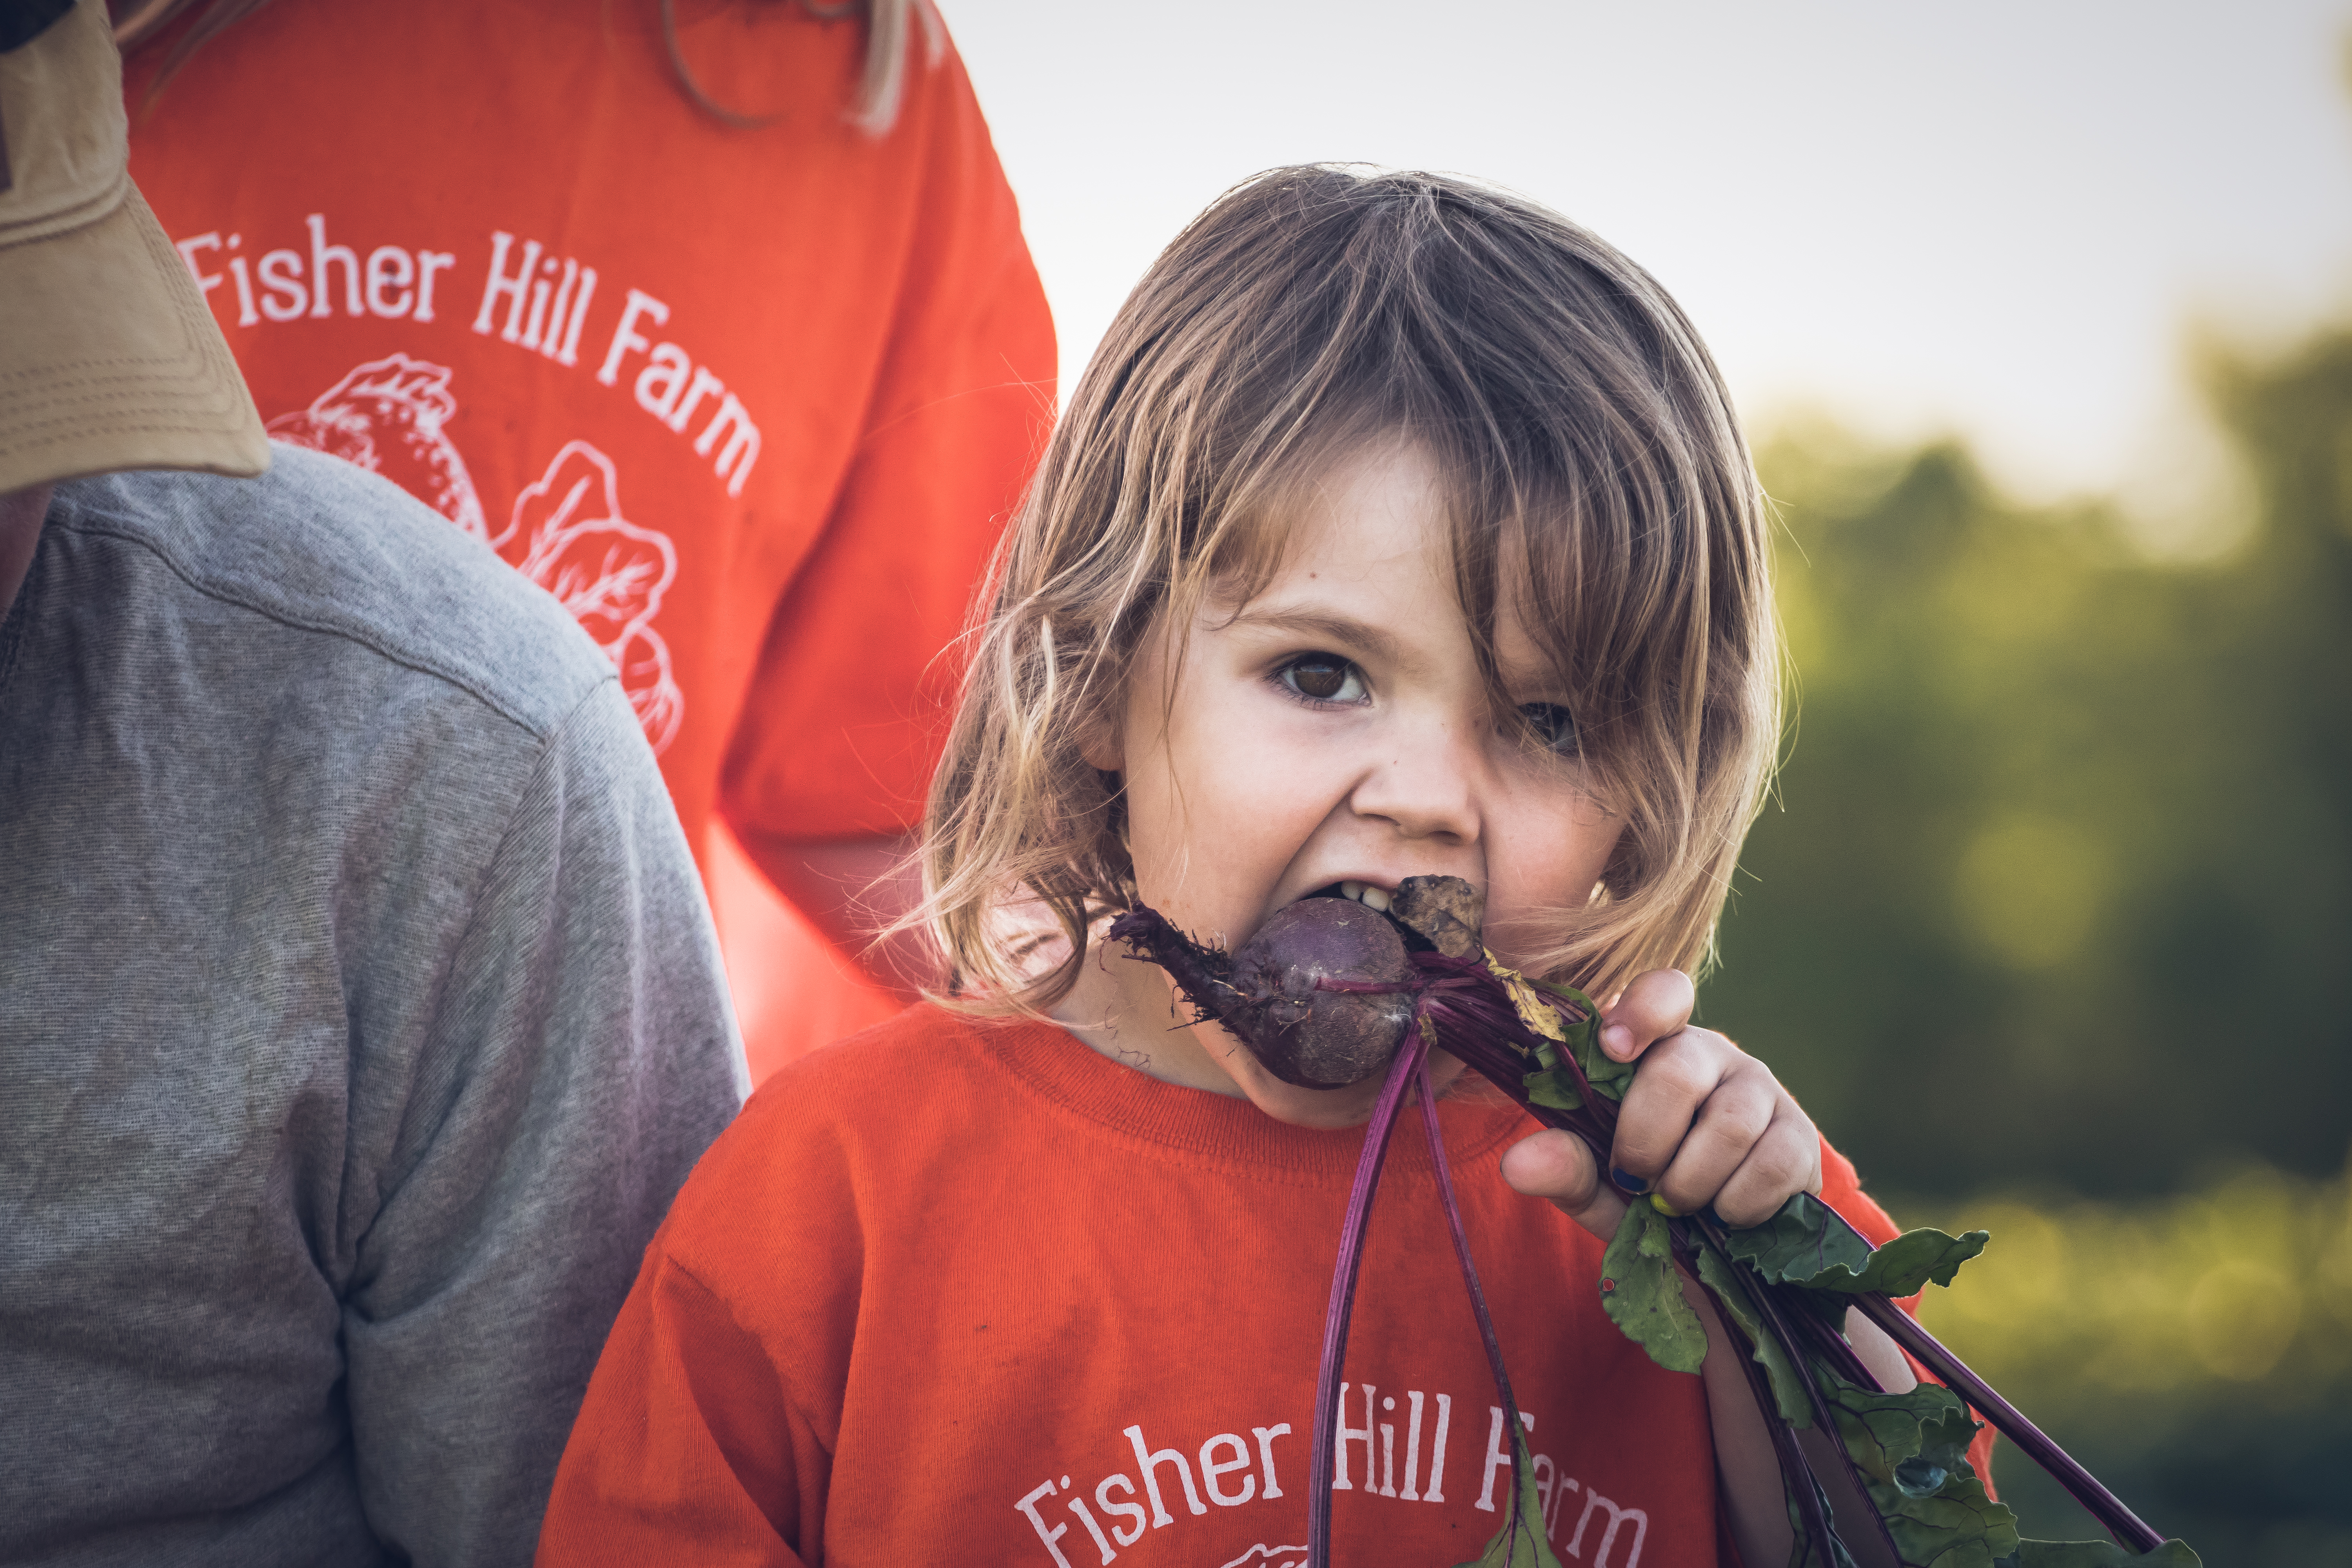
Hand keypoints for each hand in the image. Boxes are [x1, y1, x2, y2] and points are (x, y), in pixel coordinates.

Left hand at [1496, 970, 1821, 1241]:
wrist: (1722, 1257)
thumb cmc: (1650, 1201)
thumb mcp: (1599, 1189)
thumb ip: (1565, 1168)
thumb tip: (1516, 1162)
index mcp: (1656, 1051)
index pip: (1663, 995)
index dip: (1642, 1011)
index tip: (1614, 1048)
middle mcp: (1713, 1056)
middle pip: (1678, 1069)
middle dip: (1646, 1140)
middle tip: (1636, 1182)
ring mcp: (1763, 1091)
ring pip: (1729, 1122)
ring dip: (1692, 1182)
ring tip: (1679, 1205)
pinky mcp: (1801, 1137)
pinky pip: (1771, 1163)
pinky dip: (1738, 1203)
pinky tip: (1725, 1217)